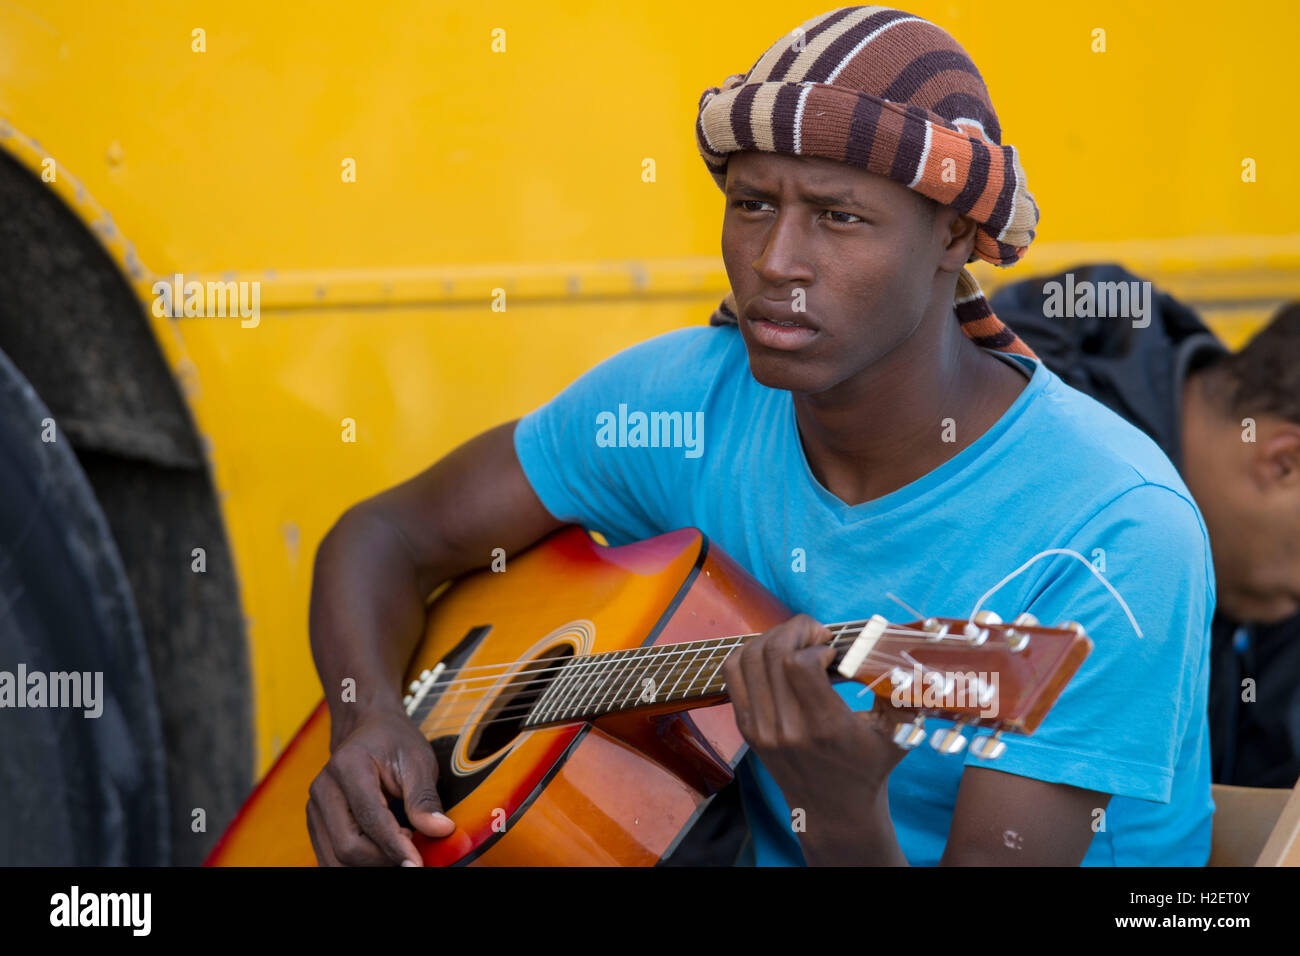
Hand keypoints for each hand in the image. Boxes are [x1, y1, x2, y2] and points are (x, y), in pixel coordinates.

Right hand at [306, 709, 455, 865]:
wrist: (367, 729)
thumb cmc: (394, 742)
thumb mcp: (418, 761)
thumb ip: (424, 798)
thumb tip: (440, 831)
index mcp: (348, 765)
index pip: (370, 818)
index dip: (395, 846)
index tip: (418, 864)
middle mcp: (323, 788)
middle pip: (348, 845)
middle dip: (383, 859)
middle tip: (414, 853)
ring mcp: (315, 808)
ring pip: (336, 858)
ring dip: (371, 864)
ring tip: (399, 848)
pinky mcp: (316, 823)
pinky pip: (332, 858)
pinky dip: (359, 864)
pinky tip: (383, 852)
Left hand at [720, 614, 912, 808]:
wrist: (833, 811)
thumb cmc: (868, 767)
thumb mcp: (898, 735)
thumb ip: (906, 695)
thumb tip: (912, 659)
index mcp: (824, 727)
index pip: (799, 665)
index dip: (815, 646)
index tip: (832, 652)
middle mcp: (786, 728)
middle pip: (771, 653)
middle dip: (794, 630)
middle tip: (815, 634)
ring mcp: (761, 728)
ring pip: (748, 658)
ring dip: (772, 637)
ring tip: (796, 641)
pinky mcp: (746, 728)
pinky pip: (733, 674)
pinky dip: (751, 653)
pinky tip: (776, 656)